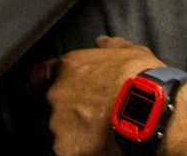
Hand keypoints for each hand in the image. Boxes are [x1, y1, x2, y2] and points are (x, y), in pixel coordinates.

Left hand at [36, 36, 160, 155]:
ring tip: (98, 136)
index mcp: (67, 68)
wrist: (148, 111)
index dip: (44, 82)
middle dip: (68, 112)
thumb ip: (110, 47)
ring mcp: (59, 125)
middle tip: (92, 116)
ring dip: (74, 134)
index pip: (38, 75)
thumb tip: (101, 42)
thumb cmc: (141, 79)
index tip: (53, 89)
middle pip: (53, 107)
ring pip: (60, 132)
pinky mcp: (67, 149)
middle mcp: (56, 95)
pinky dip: (80, 151)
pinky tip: (98, 148)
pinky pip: (67, 151)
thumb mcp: (130, 52)